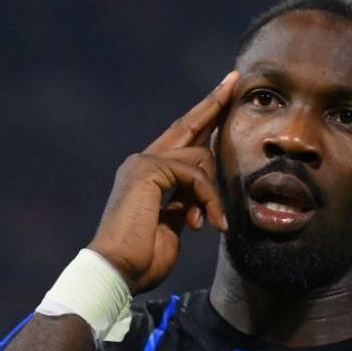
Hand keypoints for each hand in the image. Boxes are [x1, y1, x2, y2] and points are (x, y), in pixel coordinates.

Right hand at [88, 72, 238, 293]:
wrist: (117, 270)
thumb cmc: (141, 258)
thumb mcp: (171, 227)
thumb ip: (184, 206)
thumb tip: (198, 200)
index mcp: (147, 174)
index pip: (181, 140)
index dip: (203, 117)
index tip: (223, 93)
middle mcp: (142, 162)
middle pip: (188, 125)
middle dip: (214, 104)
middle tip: (234, 80)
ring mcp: (143, 163)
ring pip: (199, 158)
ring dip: (211, 195)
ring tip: (209, 224)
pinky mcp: (148, 170)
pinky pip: (195, 175)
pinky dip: (206, 199)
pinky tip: (205, 223)